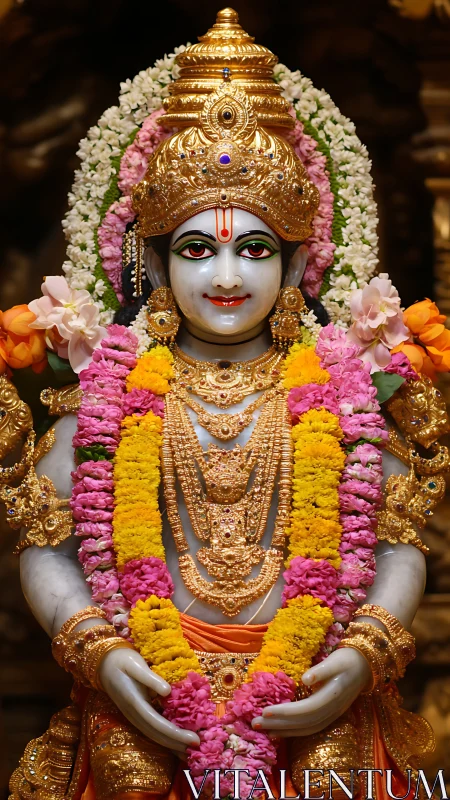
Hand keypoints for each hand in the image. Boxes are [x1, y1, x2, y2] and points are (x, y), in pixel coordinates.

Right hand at [99, 648, 199, 753]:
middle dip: (177, 744)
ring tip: (189, 751)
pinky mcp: (136, 713)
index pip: (158, 724)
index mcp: (134, 702)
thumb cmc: (122, 660)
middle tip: (198, 748)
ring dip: (171, 744)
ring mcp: (133, 716)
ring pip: (153, 735)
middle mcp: (133, 713)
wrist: (103, 662)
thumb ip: (150, 679)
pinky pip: (152, 729)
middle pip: (157, 734)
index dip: (176, 734)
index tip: (194, 739)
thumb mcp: (136, 664)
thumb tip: (167, 691)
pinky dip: (165, 737)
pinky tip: (175, 740)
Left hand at [252, 648, 370, 736]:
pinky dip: (294, 731)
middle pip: (302, 723)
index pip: (304, 710)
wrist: (367, 665)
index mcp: (332, 696)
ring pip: (306, 729)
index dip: (285, 713)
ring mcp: (332, 715)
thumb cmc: (348, 659)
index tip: (264, 710)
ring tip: (263, 729)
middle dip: (278, 725)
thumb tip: (305, 679)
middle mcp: (332, 710)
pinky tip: (280, 730)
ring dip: (283, 731)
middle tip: (254, 723)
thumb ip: (321, 670)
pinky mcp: (330, 716)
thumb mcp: (335, 660)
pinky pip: (310, 728)